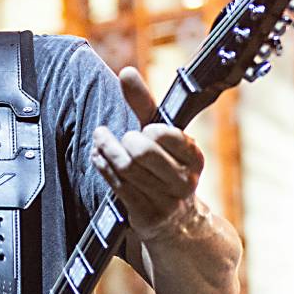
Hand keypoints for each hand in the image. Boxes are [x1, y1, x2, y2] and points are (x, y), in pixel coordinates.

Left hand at [91, 67, 207, 237]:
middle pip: (142, 151)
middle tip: (121, 137)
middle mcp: (184, 180)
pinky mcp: (147, 214)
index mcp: (194, 157)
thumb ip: (146, 105)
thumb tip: (126, 72)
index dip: (151, 130)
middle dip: (125, 141)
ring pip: (126, 168)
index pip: (166, 134)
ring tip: (101, 140)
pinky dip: (103, 166)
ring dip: (107, 150)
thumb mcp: (164, 137)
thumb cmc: (166, 168)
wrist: (178, 221)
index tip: (145, 129)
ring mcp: (166, 200)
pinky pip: (117, 185)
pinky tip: (99, 156)